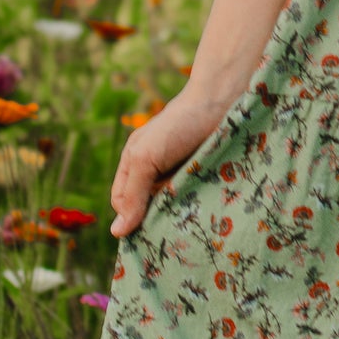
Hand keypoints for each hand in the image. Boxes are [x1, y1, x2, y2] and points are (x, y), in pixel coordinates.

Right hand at [110, 84, 235, 237]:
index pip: (123, 203)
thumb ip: (132, 193)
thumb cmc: (178, 125)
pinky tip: (204, 217)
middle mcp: (156, 172)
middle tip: (168, 235)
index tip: (144, 237)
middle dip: (155, 220)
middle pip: (147, 208)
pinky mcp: (205, 178)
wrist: (222, 101)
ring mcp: (181, 175)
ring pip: (172, 208)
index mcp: (134, 164)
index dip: (130, 219)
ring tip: (187, 227)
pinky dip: (198, 208)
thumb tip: (116, 233)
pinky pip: (195, 202)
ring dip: (179, 216)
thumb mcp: (147, 158)